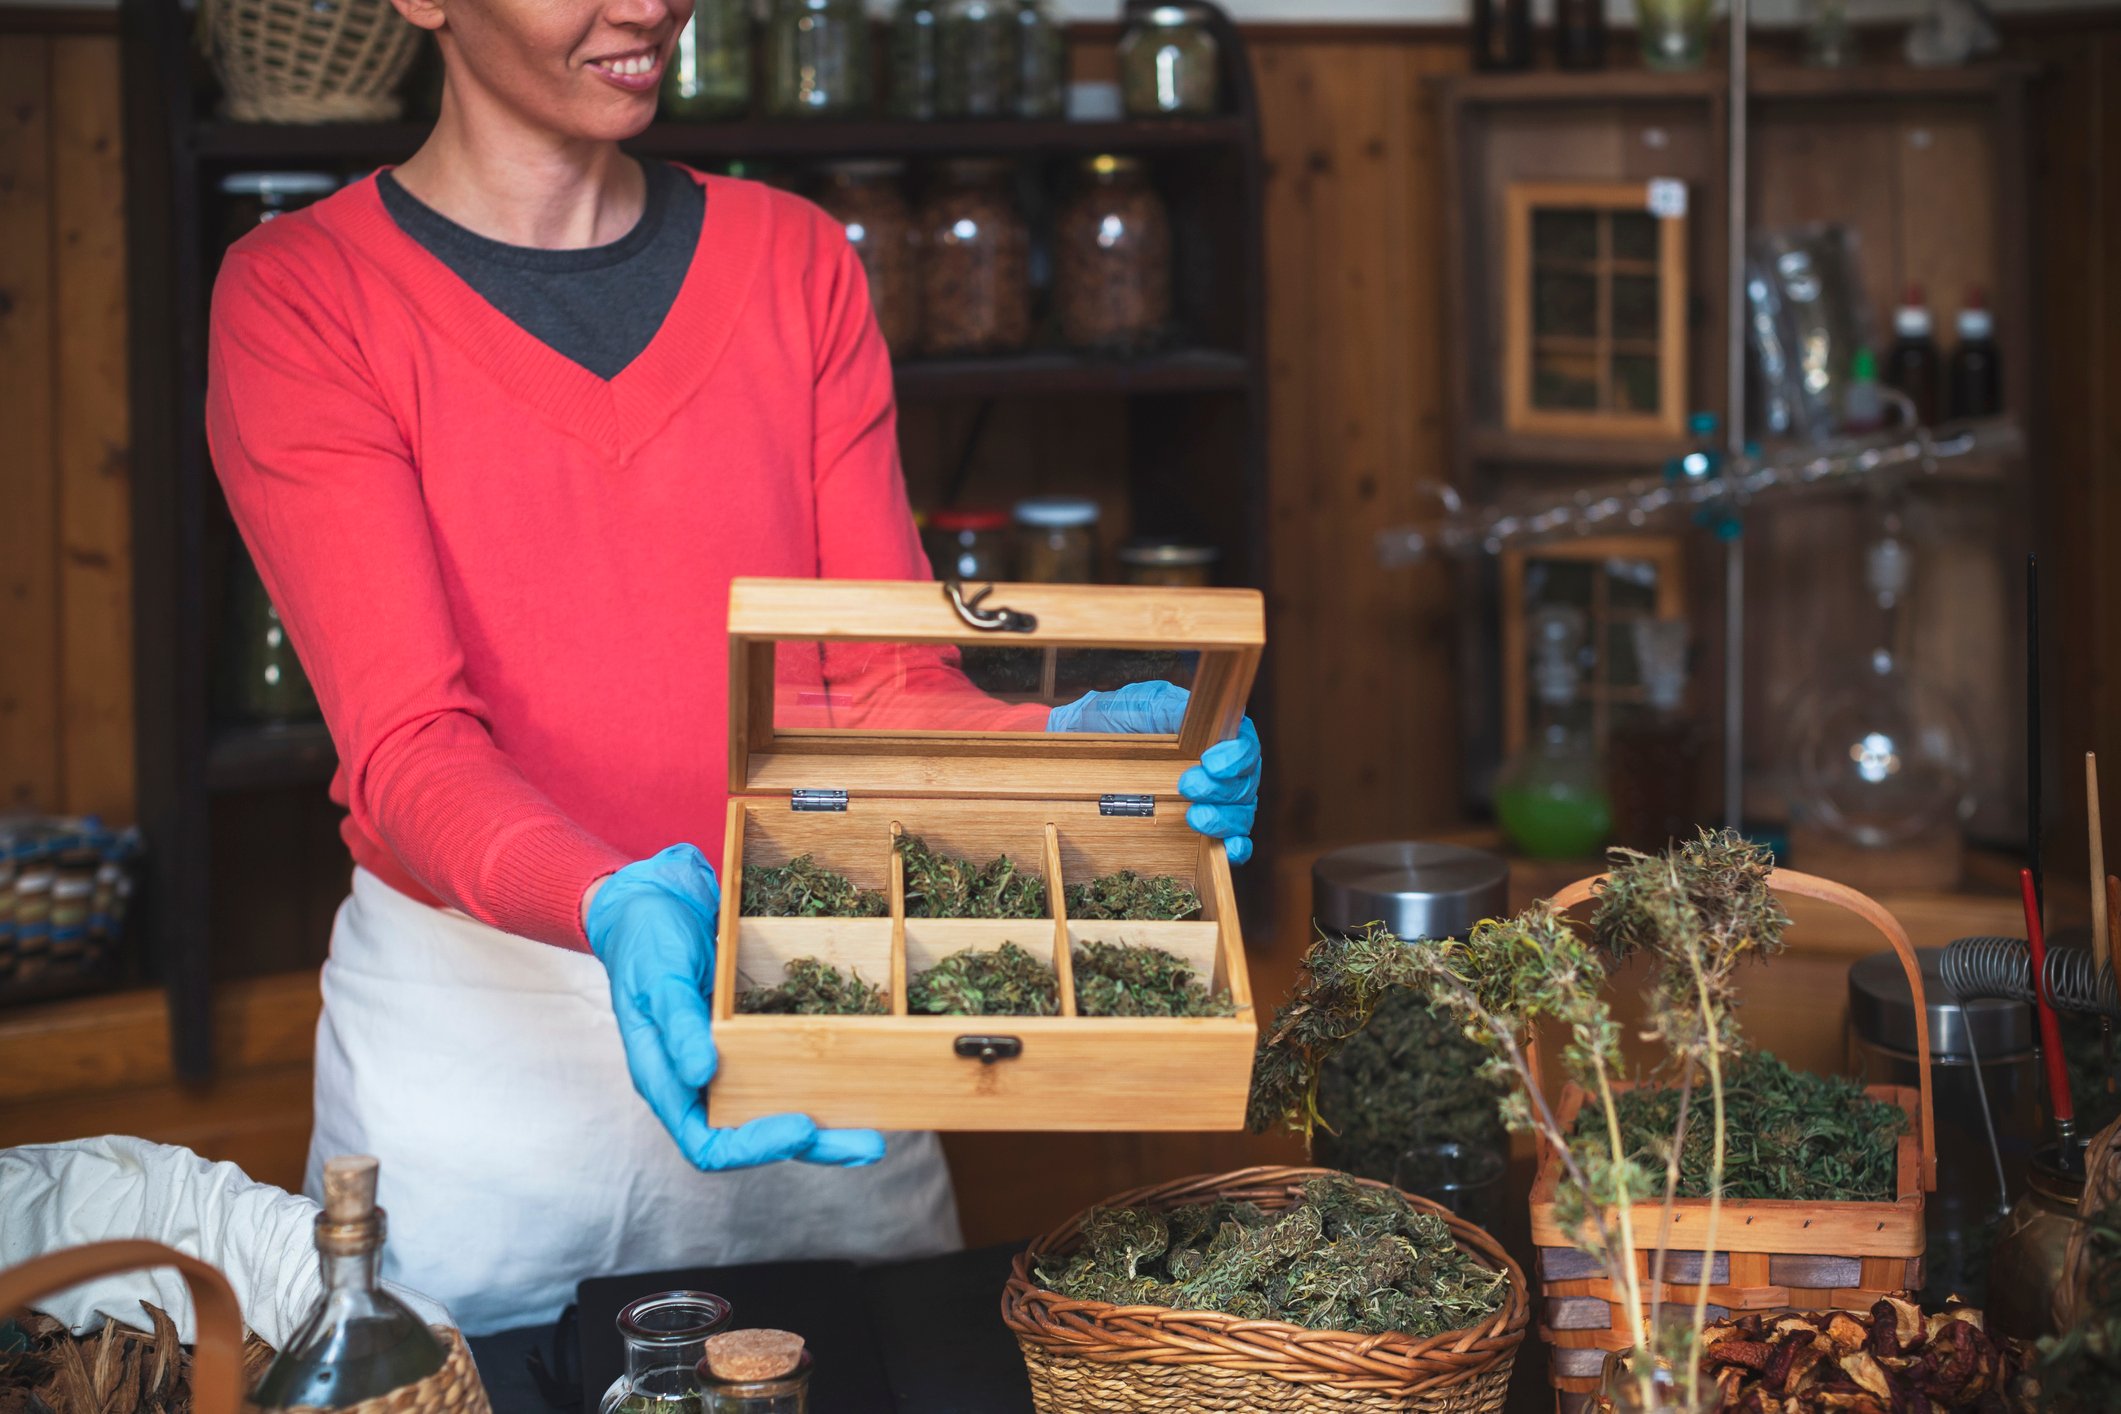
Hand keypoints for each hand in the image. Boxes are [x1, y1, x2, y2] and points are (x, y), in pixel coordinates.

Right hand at [584, 845, 885, 1169]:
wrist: (657, 902)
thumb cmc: (646, 940)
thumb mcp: (659, 976)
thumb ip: (676, 1024)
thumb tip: (701, 1075)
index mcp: (668, 1081)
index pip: (708, 1143)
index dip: (756, 1146)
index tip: (802, 1126)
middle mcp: (701, 1083)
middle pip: (754, 1137)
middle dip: (812, 1144)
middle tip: (868, 1143)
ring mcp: (729, 1063)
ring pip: (777, 1110)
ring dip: (826, 1125)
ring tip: (875, 1130)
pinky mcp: (753, 1040)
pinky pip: (788, 1070)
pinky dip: (822, 1081)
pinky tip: (859, 1079)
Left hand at [1045, 681, 1260, 864]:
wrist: (1076, 750)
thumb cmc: (1107, 722)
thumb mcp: (1135, 706)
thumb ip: (1167, 710)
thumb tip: (1194, 717)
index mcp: (1209, 733)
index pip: (1244, 742)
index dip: (1238, 755)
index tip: (1211, 763)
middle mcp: (1218, 767)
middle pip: (1246, 781)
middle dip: (1222, 788)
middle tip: (1188, 786)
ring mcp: (1211, 799)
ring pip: (1242, 812)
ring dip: (1226, 819)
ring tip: (1196, 818)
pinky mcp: (1198, 828)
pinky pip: (1230, 840)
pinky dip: (1235, 848)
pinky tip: (1229, 851)